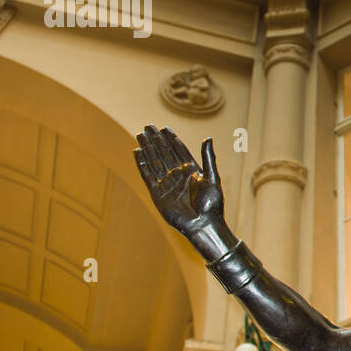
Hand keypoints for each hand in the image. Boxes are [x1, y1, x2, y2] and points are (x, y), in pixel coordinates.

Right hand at [133, 126, 228, 255]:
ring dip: (148, 148)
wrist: (203, 224)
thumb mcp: (212, 178)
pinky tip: (138, 152)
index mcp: (191, 171)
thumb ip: (208, 157)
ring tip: (141, 134)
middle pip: (164, 153)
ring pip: (154, 161)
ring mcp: (167, 183)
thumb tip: (207, 138)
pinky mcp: (157, 193)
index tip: (164, 127)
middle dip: (156, 139)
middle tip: (148, 126)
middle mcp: (177, 175)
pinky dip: (142, 163)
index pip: (179, 150)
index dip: (171, 139)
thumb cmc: (212, 204)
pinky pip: (147, 175)